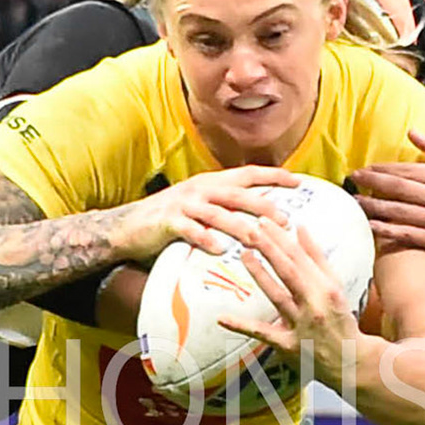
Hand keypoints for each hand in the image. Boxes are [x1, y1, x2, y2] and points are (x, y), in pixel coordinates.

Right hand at [114, 164, 298, 262]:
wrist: (127, 227)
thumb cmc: (167, 220)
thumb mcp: (198, 206)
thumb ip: (223, 206)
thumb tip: (257, 214)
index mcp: (210, 183)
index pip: (248, 174)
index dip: (273, 176)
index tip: (298, 182)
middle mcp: (200, 189)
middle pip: (238, 194)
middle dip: (264, 206)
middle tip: (286, 221)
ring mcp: (183, 205)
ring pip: (218, 213)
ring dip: (240, 226)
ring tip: (258, 239)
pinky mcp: (168, 222)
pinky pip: (190, 230)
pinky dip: (205, 239)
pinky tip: (219, 250)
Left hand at [221, 219, 364, 384]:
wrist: (351, 361)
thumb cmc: (339, 319)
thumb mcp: (334, 286)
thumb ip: (317, 258)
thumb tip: (300, 228)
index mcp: (327, 288)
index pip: (301, 258)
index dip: (282, 239)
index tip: (264, 221)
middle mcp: (315, 304)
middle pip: (290, 272)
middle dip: (271, 248)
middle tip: (251, 229)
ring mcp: (301, 325)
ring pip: (278, 296)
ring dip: (260, 275)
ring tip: (244, 254)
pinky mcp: (288, 345)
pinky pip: (262, 334)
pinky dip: (242, 326)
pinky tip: (222, 318)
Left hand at [352, 131, 424, 285]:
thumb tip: (410, 131)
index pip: (409, 171)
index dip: (384, 169)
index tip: (363, 169)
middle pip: (402, 189)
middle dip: (374, 183)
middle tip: (352, 179)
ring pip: (402, 212)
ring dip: (375, 207)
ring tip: (354, 201)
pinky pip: (409, 234)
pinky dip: (389, 230)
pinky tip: (370, 225)